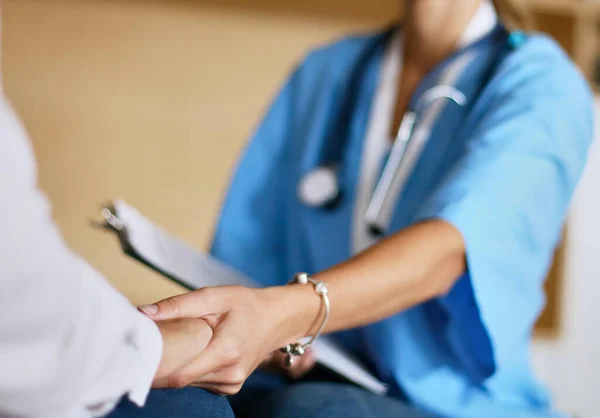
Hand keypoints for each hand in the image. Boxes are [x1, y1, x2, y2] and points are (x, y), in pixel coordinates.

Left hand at [139, 285, 317, 394]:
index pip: (177, 376)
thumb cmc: (247, 304)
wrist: (278, 318)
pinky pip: (201, 383)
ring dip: (177, 368)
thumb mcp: (213, 297)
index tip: (138, 354)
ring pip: (189, 383)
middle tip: (150, 344)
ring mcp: (232, 384)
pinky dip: (191, 370)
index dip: (154, 367)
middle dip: (163, 364)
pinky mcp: (231, 387)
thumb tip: (143, 313)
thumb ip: (177, 306)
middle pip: (180, 380)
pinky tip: (193, 353)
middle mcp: (230, 374)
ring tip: (174, 346)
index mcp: (225, 352)